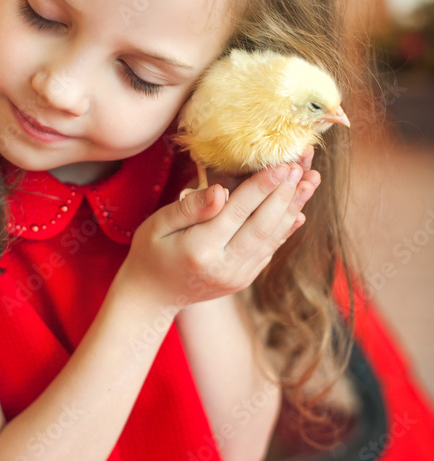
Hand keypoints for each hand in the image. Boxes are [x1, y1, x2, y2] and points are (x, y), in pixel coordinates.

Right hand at [113, 149, 319, 312]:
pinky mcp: (244, 279)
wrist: (152, 295)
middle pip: (262, 225)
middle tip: (303, 165)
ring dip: (293, 208)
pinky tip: (298, 209)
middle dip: (285, 193)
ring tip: (310, 181)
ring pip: (272, 239)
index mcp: (199, 249)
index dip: (262, 187)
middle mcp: (223, 266)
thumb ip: (190, 208)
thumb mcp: (158, 224)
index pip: (237, 213)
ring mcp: (237, 276)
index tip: (282, 164)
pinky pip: (269, 251)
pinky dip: (286, 229)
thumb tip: (220, 192)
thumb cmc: (150, 251)